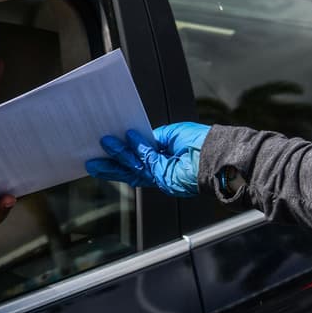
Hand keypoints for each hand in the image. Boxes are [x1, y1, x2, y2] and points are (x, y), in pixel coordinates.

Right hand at [85, 122, 209, 197]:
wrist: (219, 158)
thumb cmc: (204, 144)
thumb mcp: (171, 135)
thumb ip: (150, 141)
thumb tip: (133, 138)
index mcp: (165, 156)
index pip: (139, 156)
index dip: (123, 152)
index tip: (107, 146)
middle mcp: (162, 167)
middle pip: (131, 166)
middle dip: (111, 163)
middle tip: (92, 159)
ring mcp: (162, 174)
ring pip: (132, 169)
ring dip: (114, 160)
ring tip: (97, 153)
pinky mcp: (164, 177)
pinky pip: (141, 167)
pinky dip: (128, 157)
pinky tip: (116, 147)